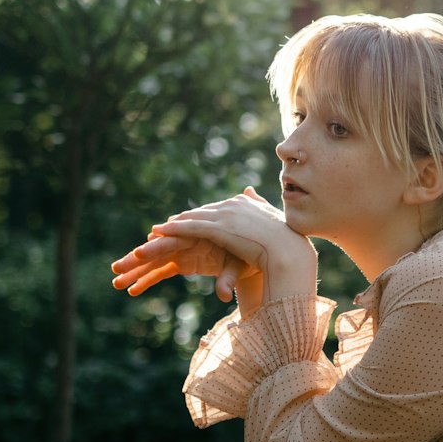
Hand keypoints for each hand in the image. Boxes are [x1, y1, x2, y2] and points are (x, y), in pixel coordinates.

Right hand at [112, 206, 258, 302]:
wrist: (256, 252)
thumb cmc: (249, 253)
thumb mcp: (241, 265)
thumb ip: (228, 279)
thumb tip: (224, 296)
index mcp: (199, 232)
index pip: (175, 237)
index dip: (157, 245)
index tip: (139, 251)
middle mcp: (187, 240)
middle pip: (158, 249)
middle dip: (136, 259)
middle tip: (116, 268)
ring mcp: (183, 251)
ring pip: (155, 261)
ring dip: (135, 271)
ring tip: (115, 282)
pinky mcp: (183, 262)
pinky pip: (162, 271)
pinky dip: (148, 280)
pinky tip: (131, 290)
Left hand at [150, 187, 316, 301]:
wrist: (288, 251)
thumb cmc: (285, 242)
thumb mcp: (270, 219)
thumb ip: (258, 204)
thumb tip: (251, 190)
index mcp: (244, 203)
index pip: (215, 210)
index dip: (198, 217)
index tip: (184, 223)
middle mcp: (232, 204)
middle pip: (200, 213)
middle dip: (180, 221)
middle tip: (162, 229)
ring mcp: (225, 214)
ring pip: (191, 219)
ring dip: (171, 227)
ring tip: (154, 233)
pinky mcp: (219, 227)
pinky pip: (191, 227)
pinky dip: (174, 229)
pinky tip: (160, 233)